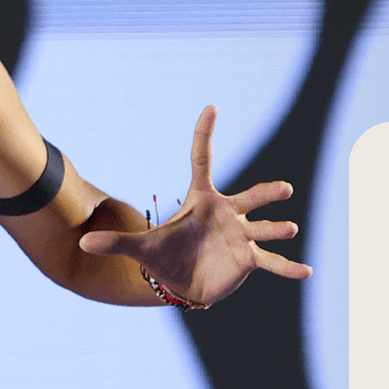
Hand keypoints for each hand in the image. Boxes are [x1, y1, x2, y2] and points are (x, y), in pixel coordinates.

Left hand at [78, 106, 310, 304]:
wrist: (183, 280)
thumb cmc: (166, 255)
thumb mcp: (141, 249)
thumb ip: (115, 243)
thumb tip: (82, 242)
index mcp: (201, 201)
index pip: (202, 161)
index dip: (204, 135)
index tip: (210, 107)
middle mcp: (227, 214)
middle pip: (250, 197)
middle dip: (267, 193)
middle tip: (284, 189)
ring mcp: (241, 236)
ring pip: (263, 229)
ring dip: (277, 228)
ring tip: (288, 228)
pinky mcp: (249, 260)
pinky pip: (272, 263)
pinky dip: (288, 267)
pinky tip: (306, 272)